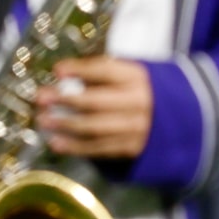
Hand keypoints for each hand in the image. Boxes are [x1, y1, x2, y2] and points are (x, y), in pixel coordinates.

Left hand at [36, 57, 153, 159]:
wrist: (176, 120)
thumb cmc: (141, 92)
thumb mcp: (130, 75)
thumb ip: (102, 74)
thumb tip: (64, 77)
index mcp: (137, 77)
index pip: (105, 70)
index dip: (80, 69)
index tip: (57, 70)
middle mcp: (138, 101)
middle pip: (96, 101)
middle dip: (66, 99)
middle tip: (41, 98)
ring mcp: (136, 127)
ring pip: (95, 127)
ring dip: (66, 125)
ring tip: (44, 121)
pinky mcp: (131, 148)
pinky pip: (99, 148)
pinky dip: (76, 147)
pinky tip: (56, 143)